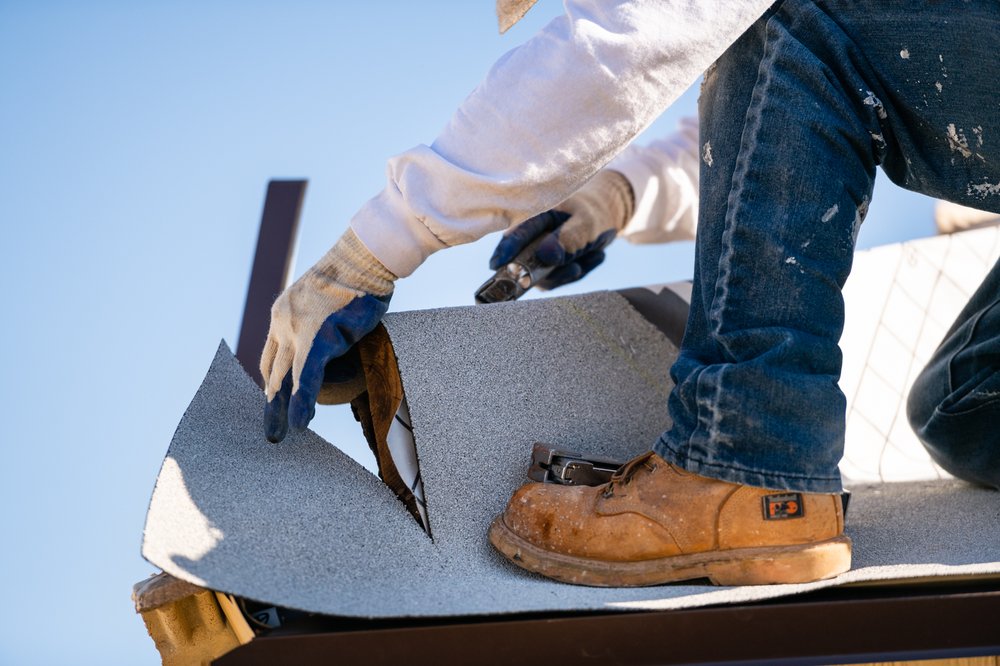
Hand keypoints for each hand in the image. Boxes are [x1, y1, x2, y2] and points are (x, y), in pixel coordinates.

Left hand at [260, 228, 395, 442]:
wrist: (363, 260)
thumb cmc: (355, 277)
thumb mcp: (327, 299)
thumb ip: (321, 320)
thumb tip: (333, 333)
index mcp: (282, 313)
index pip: (271, 354)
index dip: (272, 379)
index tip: (274, 398)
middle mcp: (282, 322)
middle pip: (271, 370)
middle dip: (271, 401)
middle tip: (271, 428)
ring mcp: (296, 331)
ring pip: (283, 379)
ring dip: (280, 409)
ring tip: (281, 433)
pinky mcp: (316, 339)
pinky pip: (305, 378)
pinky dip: (301, 402)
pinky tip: (300, 422)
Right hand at [489, 170, 633, 289]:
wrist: (604, 218)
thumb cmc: (593, 213)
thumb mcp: (587, 222)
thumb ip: (570, 238)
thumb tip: (546, 256)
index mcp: (535, 216)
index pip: (516, 234)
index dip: (505, 249)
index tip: (497, 264)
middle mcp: (531, 239)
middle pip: (523, 261)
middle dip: (544, 270)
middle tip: (575, 267)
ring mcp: (538, 257)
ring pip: (543, 276)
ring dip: (571, 270)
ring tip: (594, 251)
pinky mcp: (548, 270)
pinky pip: (558, 280)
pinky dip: (579, 271)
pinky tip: (595, 255)